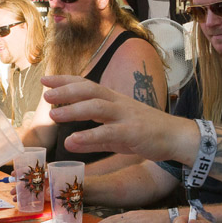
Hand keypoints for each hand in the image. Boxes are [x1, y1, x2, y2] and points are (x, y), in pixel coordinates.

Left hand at [42, 75, 196, 162]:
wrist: (176, 137)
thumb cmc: (144, 133)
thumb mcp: (115, 133)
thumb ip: (92, 137)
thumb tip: (68, 142)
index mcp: (113, 100)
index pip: (87, 84)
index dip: (66, 81)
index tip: (45, 80)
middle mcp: (118, 103)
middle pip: (90, 90)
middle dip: (67, 90)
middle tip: (46, 94)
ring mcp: (126, 116)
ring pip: (97, 107)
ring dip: (73, 110)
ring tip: (53, 115)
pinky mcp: (133, 132)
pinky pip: (108, 133)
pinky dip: (88, 136)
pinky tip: (71, 141)